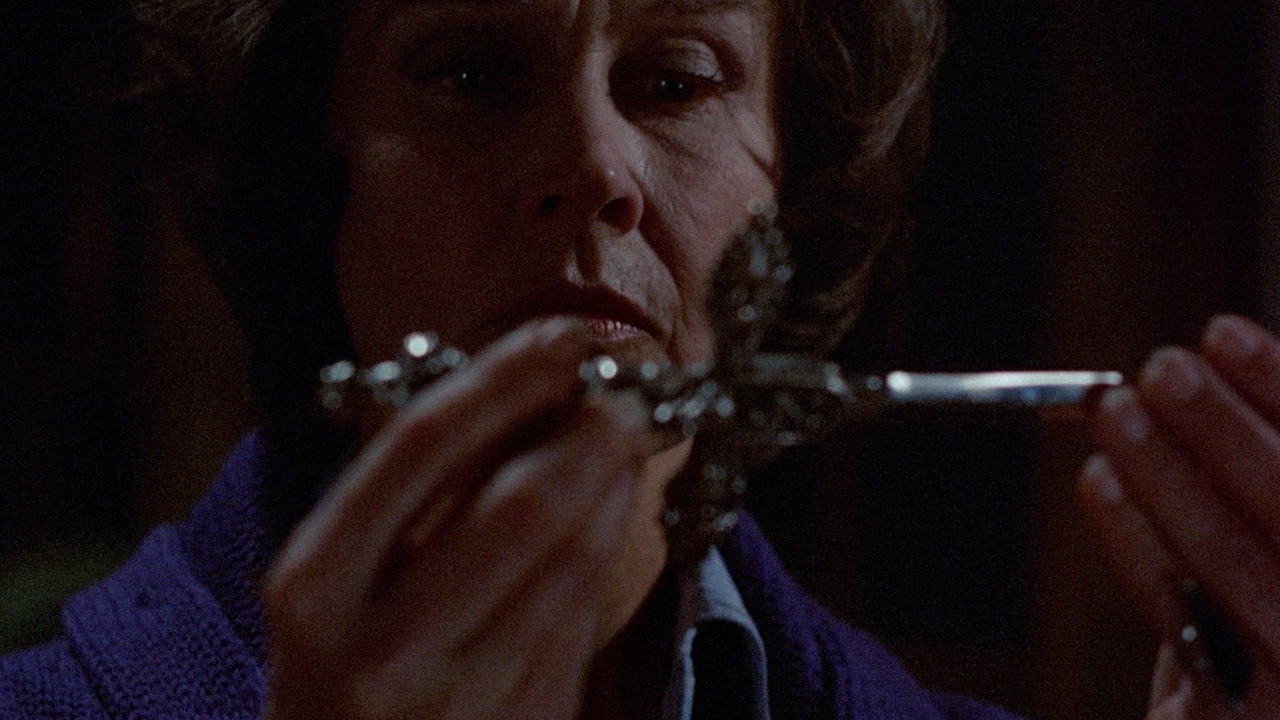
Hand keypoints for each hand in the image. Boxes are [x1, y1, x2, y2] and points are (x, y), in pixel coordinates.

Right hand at [261, 319, 654, 718]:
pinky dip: (608, 548)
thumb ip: (408, 493)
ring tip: (628, 436)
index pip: (419, 450)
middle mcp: (381, 647)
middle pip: (518, 506)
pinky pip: (580, 619)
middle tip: (622, 387)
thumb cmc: (332, 673)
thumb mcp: (332, 581)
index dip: (501, 380)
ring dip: (614, 485)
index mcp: (316, 586)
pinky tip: (614, 506)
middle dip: (587, 432)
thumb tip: (518, 393)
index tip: (558, 335)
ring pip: (570, 564)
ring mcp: (457, 699)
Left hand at [1080, 315, 1279, 717]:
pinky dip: (1138, 545)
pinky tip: (1100, 482)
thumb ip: (1249, 471)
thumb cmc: (1261, 631)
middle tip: (1163, 368)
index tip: (1223, 332)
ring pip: (1241, 564)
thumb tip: (1206, 371)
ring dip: (1171, 477)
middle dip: (1228, 432)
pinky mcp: (1255, 714)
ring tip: (1117, 411)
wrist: (1249, 713)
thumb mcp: (1265, 553)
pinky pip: (1185, 619)